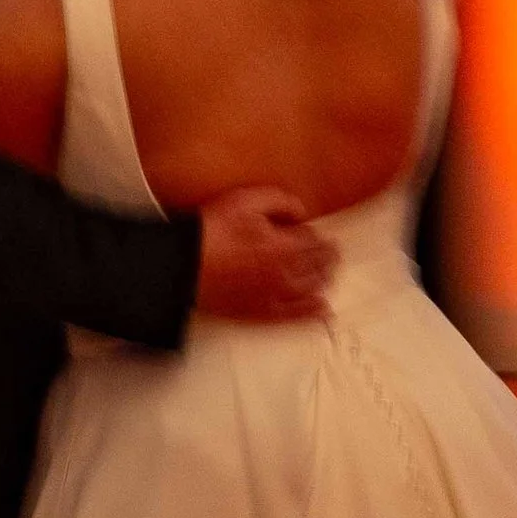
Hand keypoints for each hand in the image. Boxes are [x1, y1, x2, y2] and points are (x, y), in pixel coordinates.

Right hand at [194, 187, 334, 324]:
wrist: (184, 267)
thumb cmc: (213, 231)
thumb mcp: (246, 200)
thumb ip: (280, 201)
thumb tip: (301, 213)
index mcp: (285, 245)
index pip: (313, 240)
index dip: (315, 235)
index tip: (315, 234)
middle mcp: (287, 273)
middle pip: (318, 266)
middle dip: (328, 258)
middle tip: (332, 253)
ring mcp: (276, 296)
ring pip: (312, 290)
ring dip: (324, 280)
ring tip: (328, 275)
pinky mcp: (262, 313)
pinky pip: (296, 316)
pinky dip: (313, 313)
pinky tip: (323, 310)